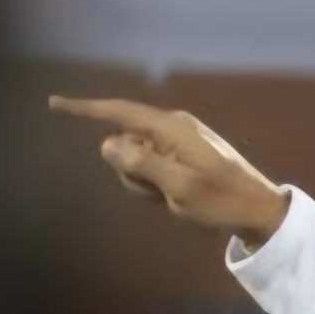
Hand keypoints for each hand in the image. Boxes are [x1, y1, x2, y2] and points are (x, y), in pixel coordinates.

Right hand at [49, 97, 290, 248]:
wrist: (260, 210)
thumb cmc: (222, 201)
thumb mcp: (178, 187)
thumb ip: (140, 164)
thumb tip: (106, 143)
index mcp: (172, 128)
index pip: (118, 111)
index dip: (85, 109)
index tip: (54, 103)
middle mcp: (173, 127)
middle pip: (123, 143)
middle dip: (128, 171)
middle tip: (159, 193)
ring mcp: (179, 141)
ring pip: (136, 160)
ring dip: (144, 183)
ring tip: (174, 198)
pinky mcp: (184, 155)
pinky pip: (153, 168)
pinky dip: (157, 185)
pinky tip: (180, 198)